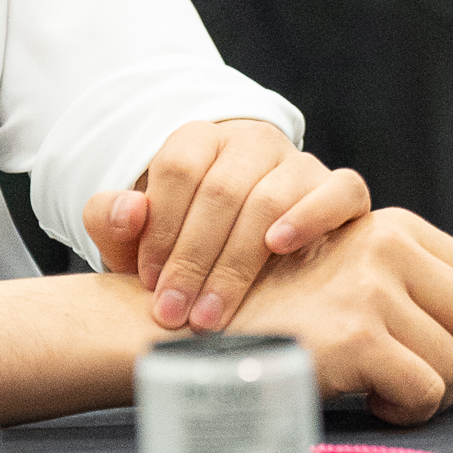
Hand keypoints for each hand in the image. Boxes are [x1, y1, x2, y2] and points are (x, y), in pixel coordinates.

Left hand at [86, 120, 370, 332]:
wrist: (238, 244)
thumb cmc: (182, 241)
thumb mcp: (135, 235)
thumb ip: (111, 219)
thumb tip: (130, 210)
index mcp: (199, 140)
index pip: (178, 169)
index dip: (160, 229)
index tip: (148, 281)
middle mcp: (251, 142)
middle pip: (222, 190)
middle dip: (194, 260)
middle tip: (176, 313)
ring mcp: (299, 162)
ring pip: (272, 197)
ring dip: (238, 261)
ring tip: (215, 309)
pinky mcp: (341, 189)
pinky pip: (341, 190)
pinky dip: (312, 216)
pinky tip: (280, 247)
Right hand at [223, 208, 452, 425]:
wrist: (200, 333)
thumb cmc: (281, 316)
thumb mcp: (359, 284)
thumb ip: (432, 293)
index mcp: (394, 226)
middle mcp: (389, 244)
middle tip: (427, 383)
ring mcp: (373, 287)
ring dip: (429, 394)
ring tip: (381, 388)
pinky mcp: (358, 334)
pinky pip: (426, 392)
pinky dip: (405, 411)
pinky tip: (366, 398)